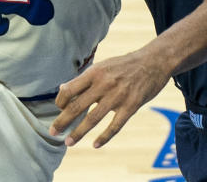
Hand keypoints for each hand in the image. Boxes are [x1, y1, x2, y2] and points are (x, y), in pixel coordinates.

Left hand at [49, 49, 169, 148]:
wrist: (153, 61)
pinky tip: (96, 145)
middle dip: (63, 121)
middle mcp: (104, 83)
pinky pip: (115, 126)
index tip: (58, 109)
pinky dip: (104, 137)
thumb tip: (63, 89)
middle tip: (53, 132)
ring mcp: (118, 96)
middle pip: (77, 106)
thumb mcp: (103, 65)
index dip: (60, 101)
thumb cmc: (125, 65)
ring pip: (93, 118)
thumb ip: (85, 79)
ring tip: (69, 142)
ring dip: (78, 132)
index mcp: (95, 72)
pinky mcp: (131, 106)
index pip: (69, 89)